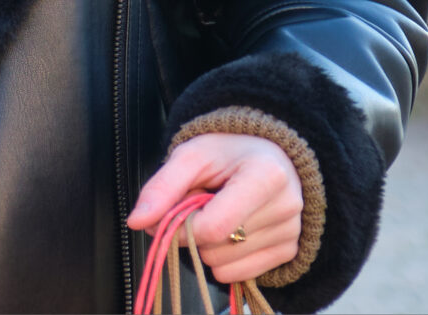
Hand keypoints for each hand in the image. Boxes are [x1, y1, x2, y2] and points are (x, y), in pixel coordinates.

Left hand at [128, 132, 303, 284]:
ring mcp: (291, 232)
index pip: (214, 227)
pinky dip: (226, 258)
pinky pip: (241, 275)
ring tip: (222, 212)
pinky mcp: (290, 251)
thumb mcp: (191, 156)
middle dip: (196, 231)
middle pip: (217, 248)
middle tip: (206, 202)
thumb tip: (137, 222)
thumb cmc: (227, 152)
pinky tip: (233, 229)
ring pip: (225, 265)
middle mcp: (286, 207)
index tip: (175, 213)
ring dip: (210, 245)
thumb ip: (162, 187)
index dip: (182, 227)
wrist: (268, 153)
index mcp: (266, 176)